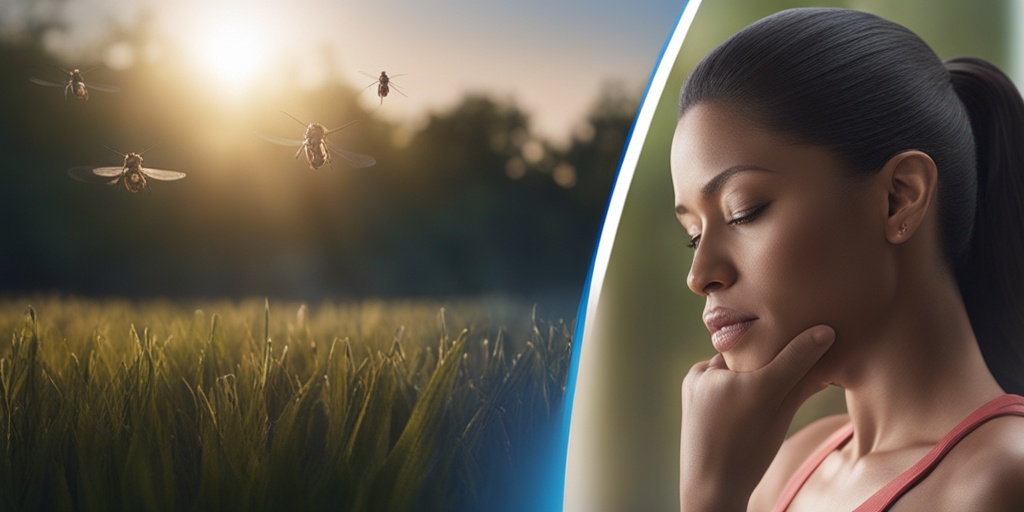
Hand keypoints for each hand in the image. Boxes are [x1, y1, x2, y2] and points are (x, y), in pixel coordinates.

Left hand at [679, 325, 834, 510]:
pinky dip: (725, 373)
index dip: (809, 344)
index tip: (826, 330)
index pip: (789, 358)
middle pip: (756, 351)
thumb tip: (827, 366)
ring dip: (743, 363)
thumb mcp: (781, 421)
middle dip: (768, 351)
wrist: (709, 481)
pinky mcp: (690, 379)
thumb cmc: (751, 455)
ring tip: (752, 381)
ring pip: (733, 357)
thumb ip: (800, 388)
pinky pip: (715, 365)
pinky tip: (731, 391)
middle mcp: (724, 378)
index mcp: (753, 392)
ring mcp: (702, 377)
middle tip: (785, 348)